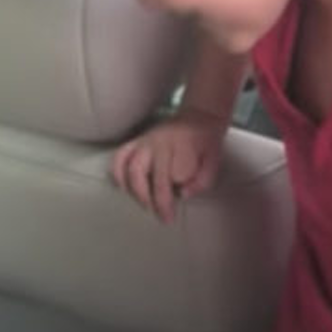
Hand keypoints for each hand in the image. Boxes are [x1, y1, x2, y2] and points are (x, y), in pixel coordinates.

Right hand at [112, 107, 225, 223]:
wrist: (200, 117)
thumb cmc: (206, 142)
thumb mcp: (214, 161)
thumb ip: (202, 181)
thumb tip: (183, 194)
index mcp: (177, 146)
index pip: (168, 178)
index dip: (169, 199)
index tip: (171, 214)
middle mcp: (157, 143)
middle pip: (142, 173)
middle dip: (148, 198)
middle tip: (158, 215)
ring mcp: (145, 141)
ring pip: (129, 166)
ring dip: (132, 189)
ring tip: (143, 204)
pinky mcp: (137, 141)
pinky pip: (120, 156)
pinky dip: (116, 172)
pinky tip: (122, 186)